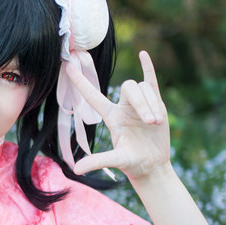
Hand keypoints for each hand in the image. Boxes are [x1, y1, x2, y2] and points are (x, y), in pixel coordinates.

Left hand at [68, 50, 170, 180]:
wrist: (153, 164)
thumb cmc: (133, 163)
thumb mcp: (116, 161)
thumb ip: (98, 161)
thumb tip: (76, 170)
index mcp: (111, 117)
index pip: (93, 95)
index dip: (80, 82)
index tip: (68, 65)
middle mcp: (123, 107)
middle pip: (129, 88)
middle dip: (142, 103)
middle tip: (151, 124)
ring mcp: (139, 104)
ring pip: (144, 88)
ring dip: (152, 104)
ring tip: (157, 123)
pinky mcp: (156, 103)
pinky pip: (151, 81)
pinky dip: (148, 68)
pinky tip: (143, 55)